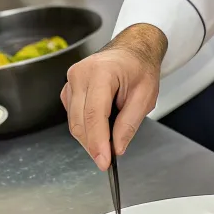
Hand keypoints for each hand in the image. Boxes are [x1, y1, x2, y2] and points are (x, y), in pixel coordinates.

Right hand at [60, 23, 165, 171]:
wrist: (131, 51)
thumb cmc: (139, 67)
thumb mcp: (145, 96)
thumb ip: (129, 123)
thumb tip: (117, 147)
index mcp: (101, 72)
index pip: (94, 114)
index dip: (98, 142)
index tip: (105, 162)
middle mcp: (80, 74)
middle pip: (80, 121)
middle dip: (93, 145)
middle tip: (109, 160)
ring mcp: (71, 80)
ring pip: (74, 122)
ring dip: (89, 138)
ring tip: (110, 138)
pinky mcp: (68, 89)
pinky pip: (73, 116)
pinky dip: (85, 128)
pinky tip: (100, 127)